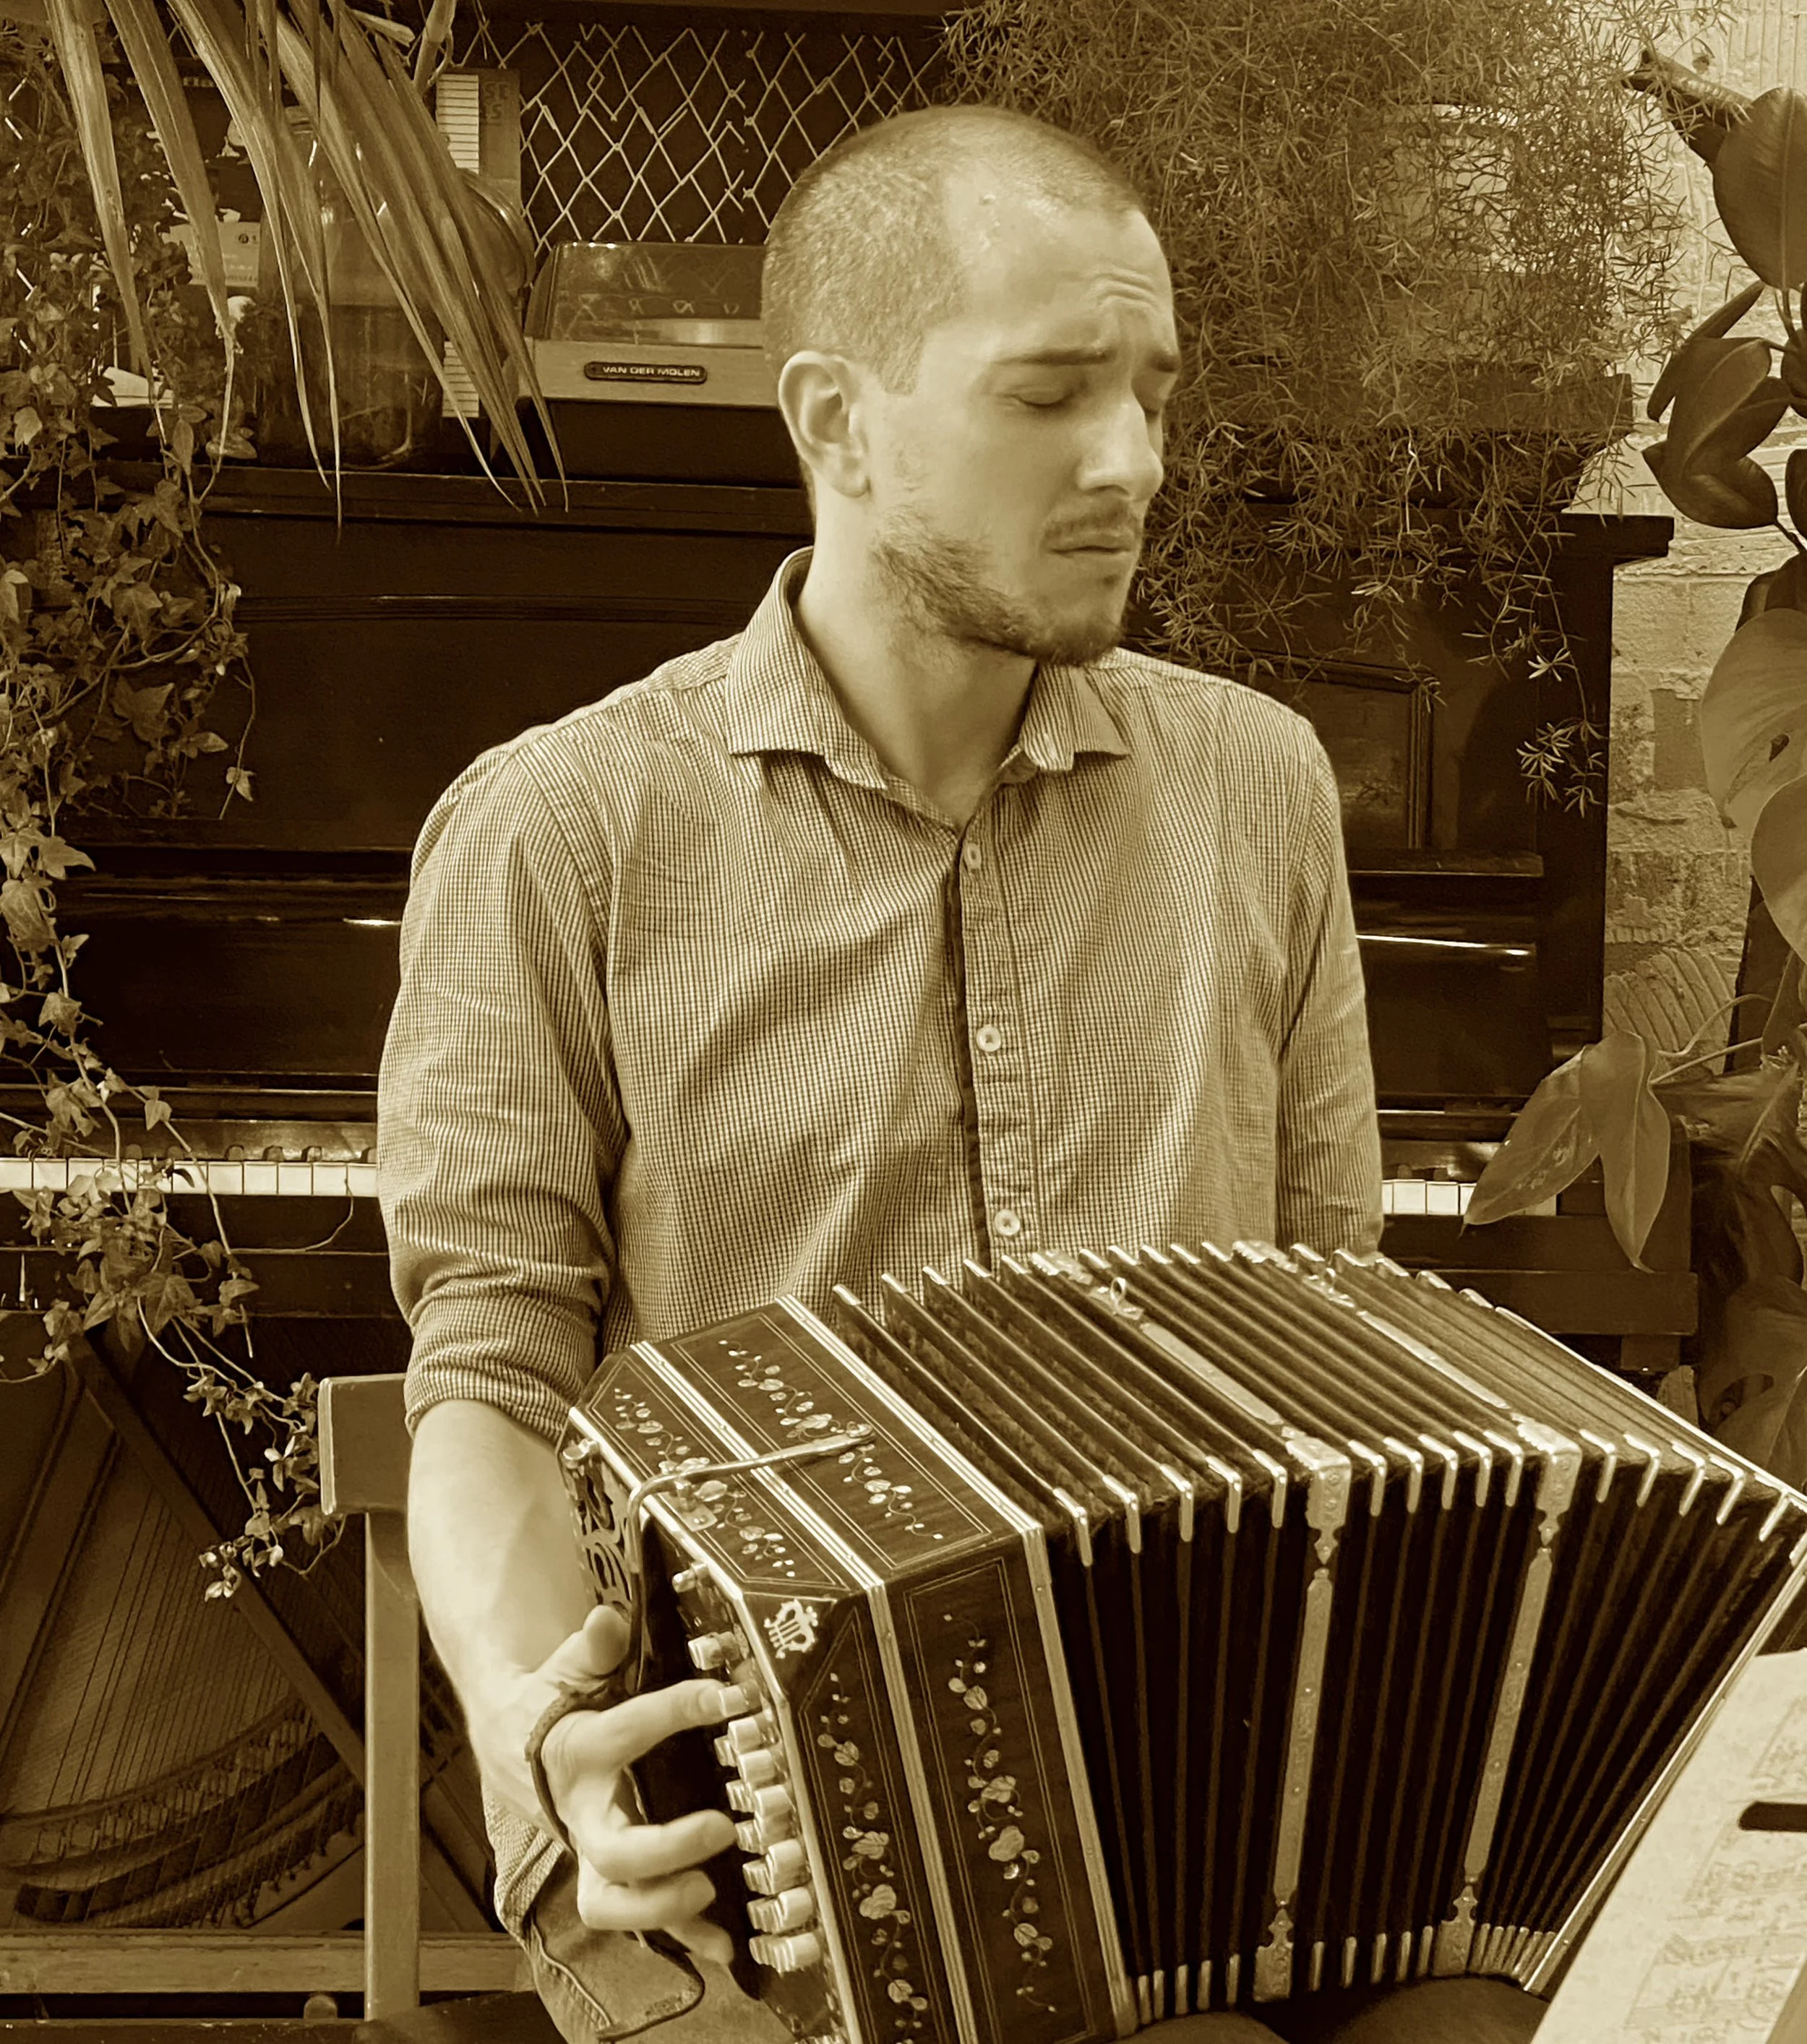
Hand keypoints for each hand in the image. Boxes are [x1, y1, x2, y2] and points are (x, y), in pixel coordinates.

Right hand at [534, 1605, 739, 1962]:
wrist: (515, 1745)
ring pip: (614, 1901)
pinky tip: (723, 1944)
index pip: (624, 1732)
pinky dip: (681, 1936)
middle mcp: (581, 1812)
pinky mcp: (608, 1876)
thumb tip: (607, 1620)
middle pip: (614, 1850)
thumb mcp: (570, 1665)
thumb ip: (593, 1647)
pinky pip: (640, 1918)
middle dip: (667, 1848)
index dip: (675, 1711)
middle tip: (719, 1827)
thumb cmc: (556, 1703)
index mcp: (575, 1750)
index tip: (725, 1696)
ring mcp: (592, 1851)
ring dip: (664, 1906)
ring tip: (710, 1891)